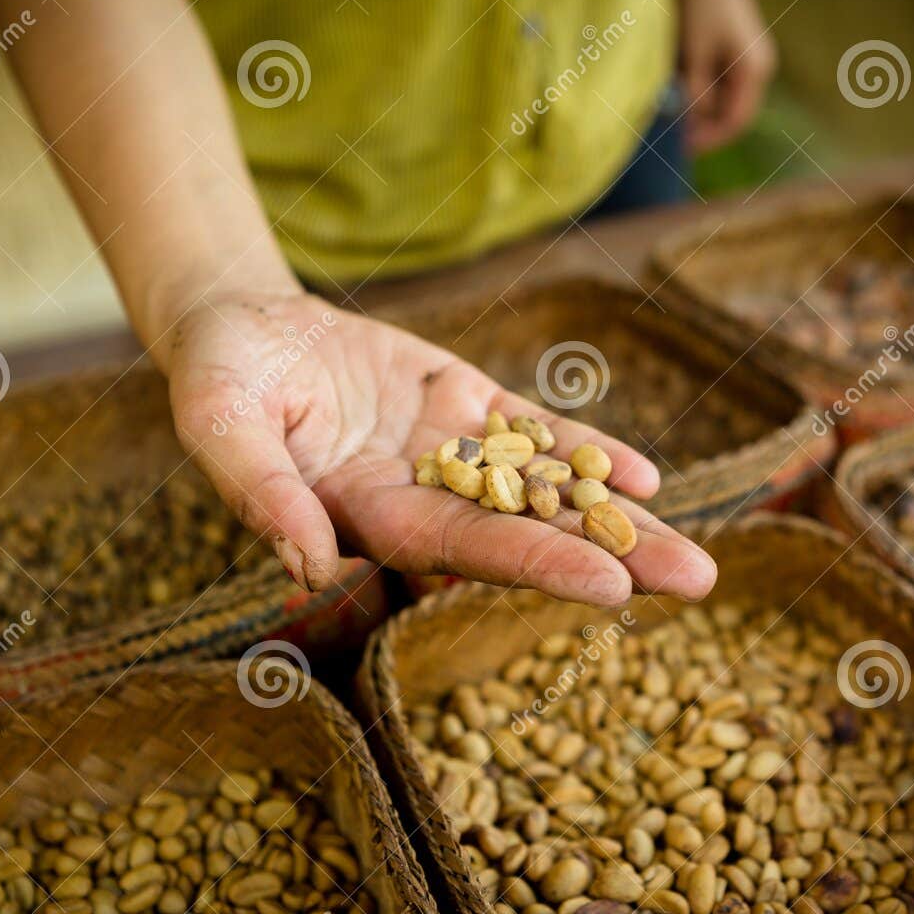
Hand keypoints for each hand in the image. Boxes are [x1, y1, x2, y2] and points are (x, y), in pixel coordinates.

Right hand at [159, 292, 717, 607]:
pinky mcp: (463, 403)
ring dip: (617, 521)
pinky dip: (584, 453)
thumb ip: (262, 491)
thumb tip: (311, 567)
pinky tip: (645, 478)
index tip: (610, 587)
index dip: (535, 563)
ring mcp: (449, 452)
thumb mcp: (219, 422)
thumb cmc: (218, 376)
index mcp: (365, 515)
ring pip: (543, 490)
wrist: (241, 326)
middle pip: (526, 533)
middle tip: (695, 584)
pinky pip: (532, 432)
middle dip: (609, 558)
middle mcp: (421, 497)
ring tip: (691, 556)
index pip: (462, 549)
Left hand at [681, 0, 775, 153]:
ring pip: (727, 100)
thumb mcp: (694, 53)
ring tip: (677, 119)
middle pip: (734, 113)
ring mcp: (750, 60)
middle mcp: (759, 68)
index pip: (737, 121)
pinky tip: (684, 95)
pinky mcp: (738, 52)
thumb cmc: (702, 5)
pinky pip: (723, 84)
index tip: (685, 150)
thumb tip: (692, 123)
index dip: (711, 139)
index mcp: (754, 71)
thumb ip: (696, 92)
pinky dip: (705, 94)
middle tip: (677, 139)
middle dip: (707, 128)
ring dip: (704, 112)